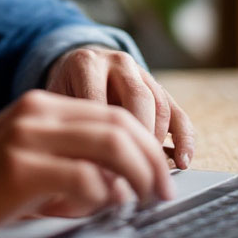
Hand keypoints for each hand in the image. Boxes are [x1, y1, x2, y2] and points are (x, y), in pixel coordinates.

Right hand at [0, 89, 174, 237]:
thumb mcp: (30, 153)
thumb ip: (70, 156)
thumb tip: (122, 181)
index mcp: (43, 105)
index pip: (112, 114)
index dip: (146, 143)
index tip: (161, 173)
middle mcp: (38, 113)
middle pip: (118, 125)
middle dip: (151, 159)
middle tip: (163, 191)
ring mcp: (28, 137)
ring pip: (108, 145)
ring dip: (138, 175)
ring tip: (146, 200)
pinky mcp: (19, 168)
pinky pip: (81, 176)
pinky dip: (104, 193)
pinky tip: (106, 206)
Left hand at [45, 46, 194, 168]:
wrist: (75, 67)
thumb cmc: (61, 96)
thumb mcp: (53, 104)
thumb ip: (68, 130)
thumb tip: (91, 175)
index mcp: (85, 64)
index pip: (100, 102)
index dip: (103, 140)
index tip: (103, 174)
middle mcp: (116, 62)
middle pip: (138, 99)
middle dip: (139, 139)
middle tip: (133, 176)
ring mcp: (140, 72)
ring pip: (159, 105)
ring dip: (158, 142)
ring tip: (150, 174)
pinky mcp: (157, 87)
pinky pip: (176, 111)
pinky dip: (184, 137)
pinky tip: (182, 162)